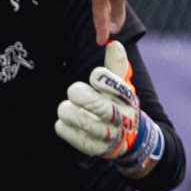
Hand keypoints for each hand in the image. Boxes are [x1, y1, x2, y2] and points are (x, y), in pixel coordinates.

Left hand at [53, 40, 164, 177]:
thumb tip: (113, 43)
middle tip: (74, 91)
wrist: (127, 139)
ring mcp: (106, 136)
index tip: (95, 78)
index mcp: (128, 101)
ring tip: (69, 106)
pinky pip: (66, 132)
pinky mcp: (90, 147)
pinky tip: (67, 121)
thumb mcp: (122, 85)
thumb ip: (116, 65)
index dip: (99, 78)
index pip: (112, 84)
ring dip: (67, 109)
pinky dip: (63, 124)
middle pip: (96, 105)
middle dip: (79, 93)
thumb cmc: (119, 104)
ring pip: (77, 119)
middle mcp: (119, 119)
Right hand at [91, 0, 136, 44]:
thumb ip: (116, 13)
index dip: (101, 31)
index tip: (101, 43)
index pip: (98, 17)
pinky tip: (118, 0)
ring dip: (109, 12)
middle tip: (105, 36)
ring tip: (111, 22)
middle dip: (103, 23)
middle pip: (101, 9)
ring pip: (107, 1)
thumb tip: (114, 28)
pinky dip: (115, 1)